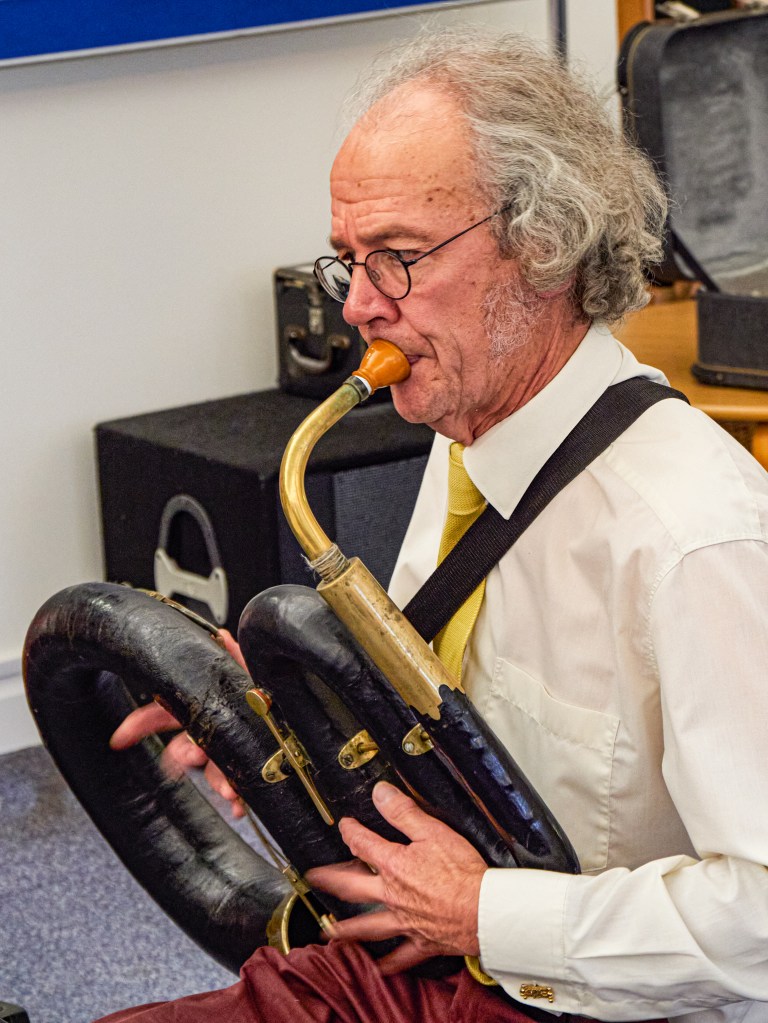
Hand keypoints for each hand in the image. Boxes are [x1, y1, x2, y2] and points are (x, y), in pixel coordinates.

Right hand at [109, 628, 246, 817]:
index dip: (139, 724)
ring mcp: (226, 752)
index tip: (120, 737)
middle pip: (185, 749)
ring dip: (219, 782)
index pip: (162, 714)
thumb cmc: (262, 693)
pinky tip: (239, 806)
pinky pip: (235, 787)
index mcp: (203, 708)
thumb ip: (233, 655)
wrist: (290, 722)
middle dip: (185, 757)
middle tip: (190, 758)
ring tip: (229, 790)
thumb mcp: (248, 672)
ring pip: (212, 772)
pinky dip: (236, 797)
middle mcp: (211, 731)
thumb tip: (222, 634)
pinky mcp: (244, 769)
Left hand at [306, 781, 486, 973]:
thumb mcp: (432, 831)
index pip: (363, 845)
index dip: (350, 832)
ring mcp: (405, 922)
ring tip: (329, 932)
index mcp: (394, 866)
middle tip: (314, 880)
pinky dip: (388, 964)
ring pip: (368, 927)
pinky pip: (400, 957)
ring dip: (347, 929)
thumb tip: (380, 793)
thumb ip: (403, 812)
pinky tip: (378, 969)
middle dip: (330, 881)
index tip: (344, 825)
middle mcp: (392, 896)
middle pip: (353, 888)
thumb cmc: (462, 873)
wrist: (484, 911)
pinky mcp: (421, 942)